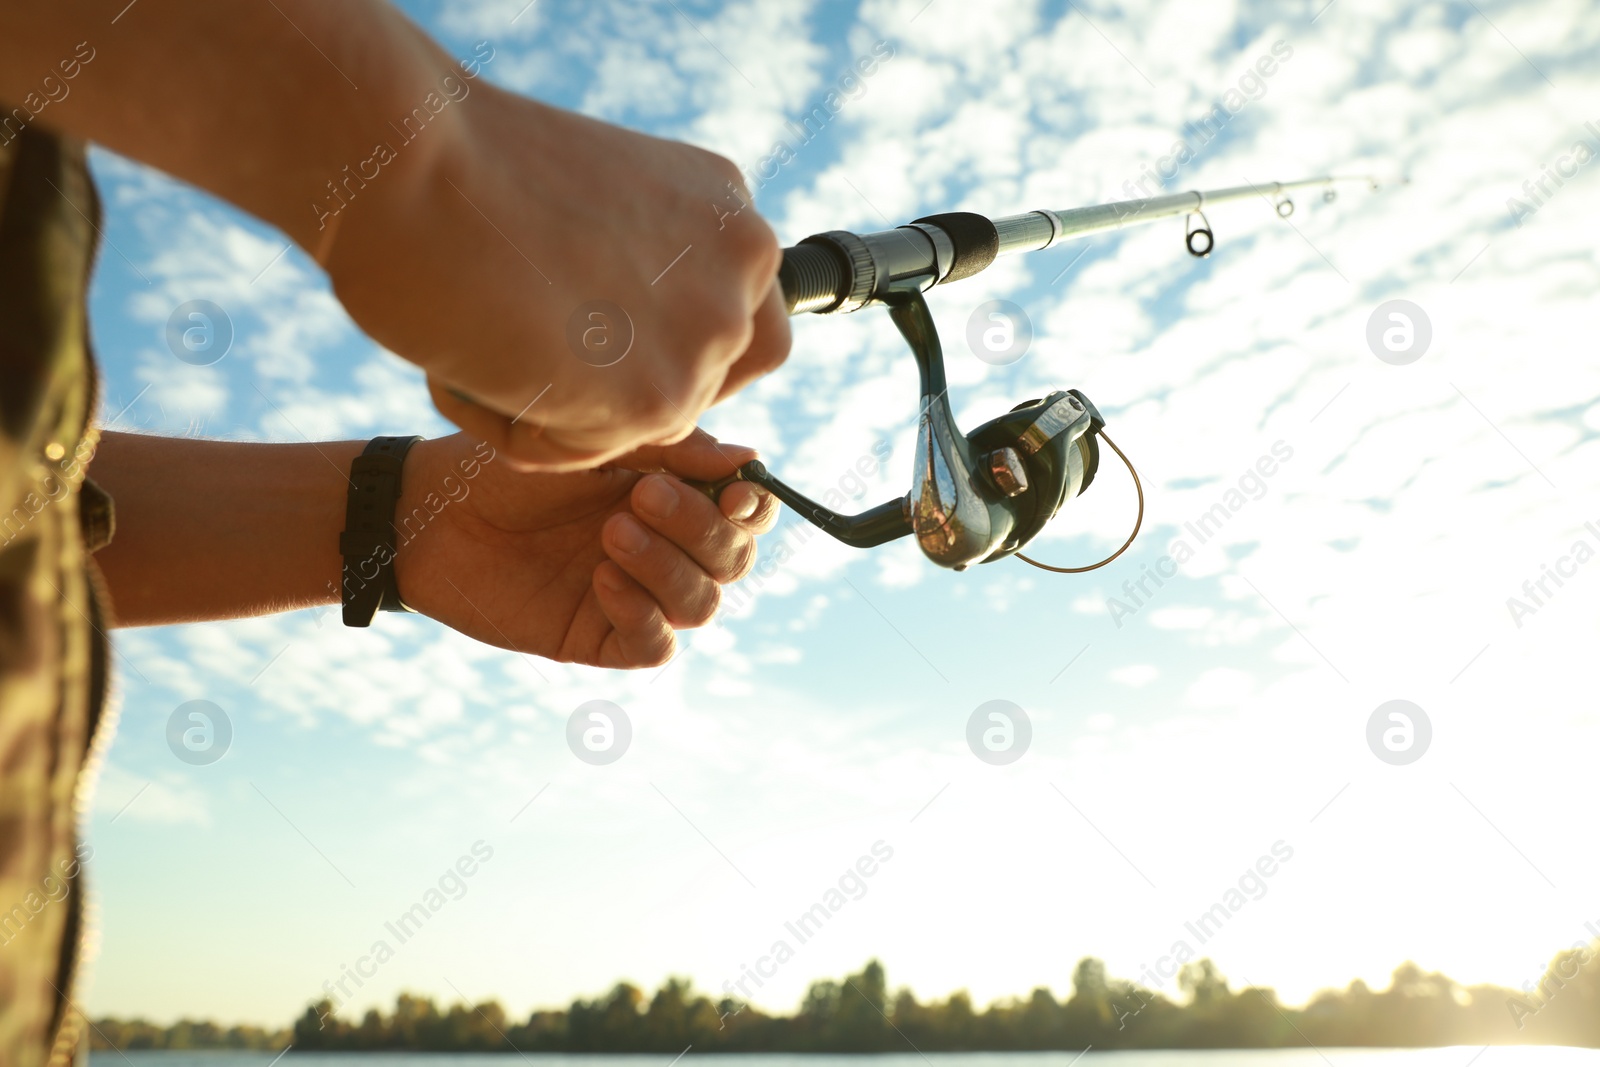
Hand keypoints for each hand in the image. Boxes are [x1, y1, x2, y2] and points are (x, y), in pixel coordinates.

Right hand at [325, 86, 790, 471]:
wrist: (404, 154)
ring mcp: (708, 334)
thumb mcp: (588, 208)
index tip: (592, 336)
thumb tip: (634, 349)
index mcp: (725, 212)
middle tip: (525, 339)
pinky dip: (510, 427)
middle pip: (700, 388)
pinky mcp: (659, 400)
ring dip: (551, 406)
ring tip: (480, 329)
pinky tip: (469, 354)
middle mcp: (742, 267)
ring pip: (634, 427)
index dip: (665, 350)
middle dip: (616, 390)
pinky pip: (577, 452)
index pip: (742, 327)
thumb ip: (638, 272)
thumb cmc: (455, 164)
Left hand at [391, 431, 778, 668]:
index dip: (753, 507)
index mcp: (674, 497)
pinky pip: (654, 647)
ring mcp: (634, 597)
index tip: (733, 491)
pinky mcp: (599, 638)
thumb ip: (674, 452)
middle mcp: (665, 550)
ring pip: (701, 606)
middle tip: (641, 495)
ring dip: (668, 568)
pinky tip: (602, 578)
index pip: (747, 514)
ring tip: (612, 533)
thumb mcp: (597, 443)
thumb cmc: (507, 466)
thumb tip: (749, 464)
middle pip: (733, 560)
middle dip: (700, 529)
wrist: (430, 511)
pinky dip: (641, 615)